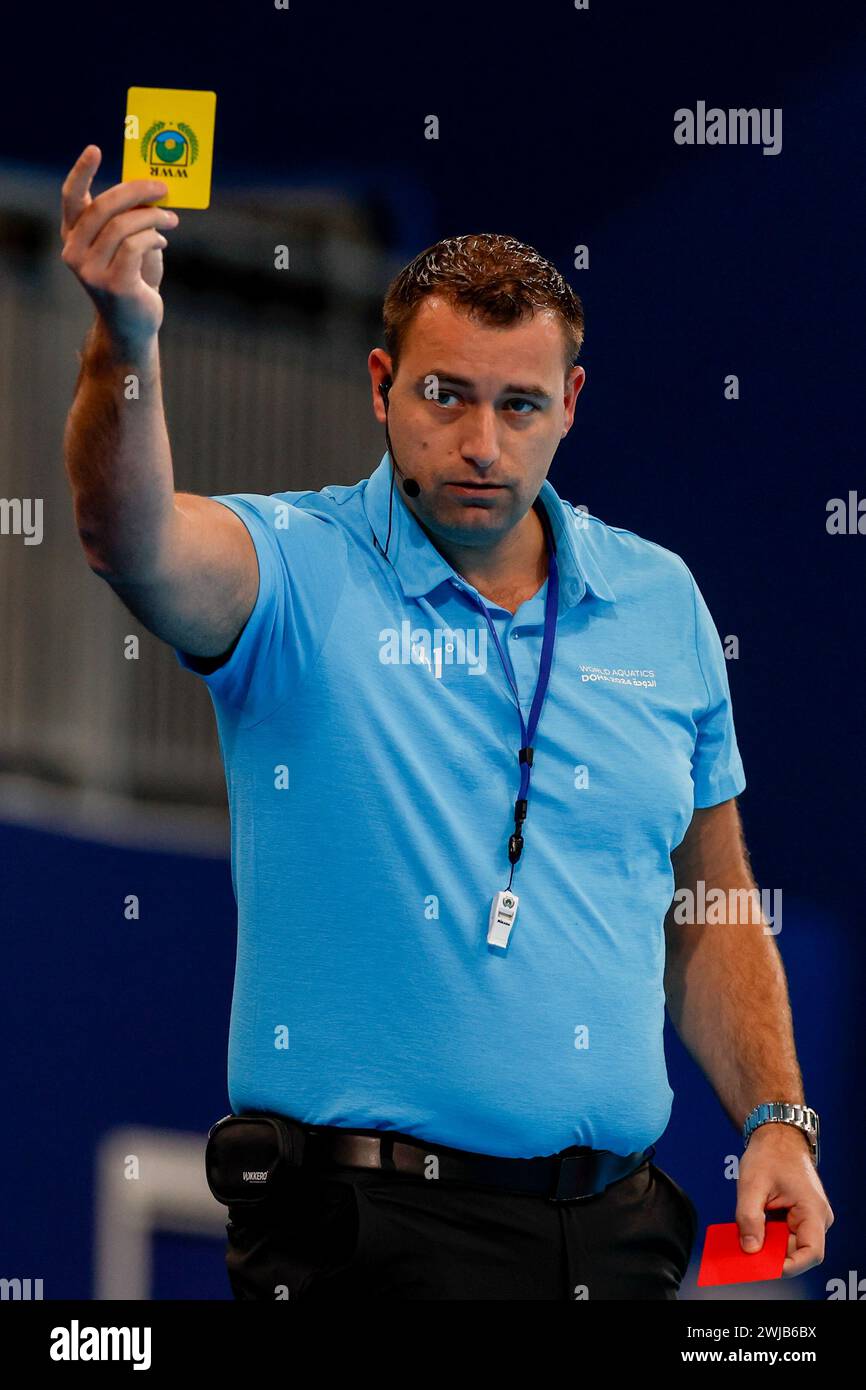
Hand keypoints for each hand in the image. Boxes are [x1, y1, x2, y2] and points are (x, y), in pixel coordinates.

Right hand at [60, 144, 179, 352]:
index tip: (95, 149)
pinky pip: (136, 246)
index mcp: (73, 236)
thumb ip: (129, 218)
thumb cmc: (132, 276)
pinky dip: (154, 237)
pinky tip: (162, 240)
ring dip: (153, 217)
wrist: (133, 323)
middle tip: (163, 187)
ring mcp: (91, 270)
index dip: (81, 172)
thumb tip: (150, 189)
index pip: (72, 198)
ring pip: (123, 226)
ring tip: (171, 219)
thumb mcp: (126, 242)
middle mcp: (75, 252)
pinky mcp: (113, 284)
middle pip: (103, 207)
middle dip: (136, 191)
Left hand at [736, 1122, 833, 1276]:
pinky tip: (750, 1229)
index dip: (789, 1266)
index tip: (763, 1265)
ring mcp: (808, 1217)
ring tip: (743, 1236)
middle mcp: (817, 1218)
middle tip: (744, 1251)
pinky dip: (766, 1235)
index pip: (811, 1253)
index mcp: (813, 1210)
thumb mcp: (752, 1185)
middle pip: (797, 1251)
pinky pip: (783, 1234)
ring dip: (766, 1243)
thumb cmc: (769, 1154)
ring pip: (788, 1244)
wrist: (776, 1135)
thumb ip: (749, 1218)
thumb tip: (749, 1249)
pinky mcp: (797, 1216)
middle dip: (771, 1254)